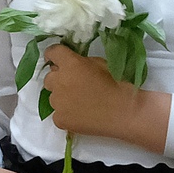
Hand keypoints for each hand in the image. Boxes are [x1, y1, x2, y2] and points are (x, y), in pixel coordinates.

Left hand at [39, 45, 168, 151]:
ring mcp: (57, 103)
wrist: (124, 112)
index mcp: (70, 64)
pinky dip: (66, 114)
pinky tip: (81, 115)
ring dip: (62, 97)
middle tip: (74, 85)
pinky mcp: (59, 119)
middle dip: (59, 79)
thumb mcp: (100, 63)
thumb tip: (70, 65)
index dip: (54, 55)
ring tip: (80, 102)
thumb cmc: (117, 84)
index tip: (57, 60)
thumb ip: (80, 62)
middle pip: (49, 78)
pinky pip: (58, 114)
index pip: (52, 52)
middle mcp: (59, 82)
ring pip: (52, 97)